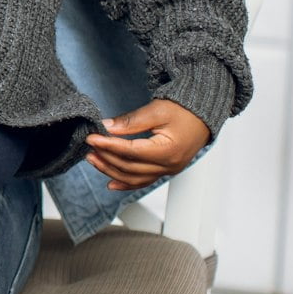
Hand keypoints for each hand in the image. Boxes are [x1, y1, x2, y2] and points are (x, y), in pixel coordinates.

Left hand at [83, 98, 209, 190]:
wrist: (202, 116)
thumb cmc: (184, 111)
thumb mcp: (157, 110)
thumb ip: (132, 121)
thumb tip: (108, 127)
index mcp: (168, 151)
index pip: (131, 151)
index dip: (109, 145)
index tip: (92, 138)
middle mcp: (168, 166)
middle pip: (130, 168)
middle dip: (106, 158)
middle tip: (89, 147)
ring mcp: (168, 171)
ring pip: (134, 178)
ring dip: (111, 171)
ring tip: (93, 159)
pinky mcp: (165, 170)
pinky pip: (143, 181)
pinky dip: (125, 183)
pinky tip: (110, 182)